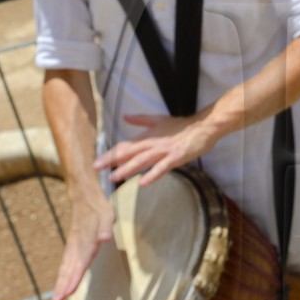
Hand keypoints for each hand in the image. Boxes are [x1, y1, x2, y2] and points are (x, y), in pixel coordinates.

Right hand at [51, 195, 115, 299]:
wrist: (84, 196)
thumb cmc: (99, 208)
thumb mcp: (107, 214)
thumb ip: (106, 226)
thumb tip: (105, 238)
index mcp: (86, 240)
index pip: (80, 262)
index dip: (75, 277)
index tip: (68, 292)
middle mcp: (77, 246)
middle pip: (69, 268)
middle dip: (63, 285)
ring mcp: (73, 246)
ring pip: (66, 267)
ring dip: (61, 283)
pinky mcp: (72, 246)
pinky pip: (66, 263)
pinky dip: (63, 275)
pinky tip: (62, 286)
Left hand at [97, 111, 221, 186]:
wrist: (202, 127)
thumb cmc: (181, 125)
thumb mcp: (158, 119)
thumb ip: (140, 120)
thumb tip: (125, 116)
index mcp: (148, 136)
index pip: (126, 146)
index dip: (111, 154)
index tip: (97, 161)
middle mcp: (153, 143)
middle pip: (129, 153)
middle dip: (112, 161)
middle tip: (97, 168)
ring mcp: (164, 151)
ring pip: (143, 160)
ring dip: (127, 169)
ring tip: (114, 177)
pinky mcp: (176, 157)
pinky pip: (162, 167)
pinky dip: (152, 175)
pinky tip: (143, 183)